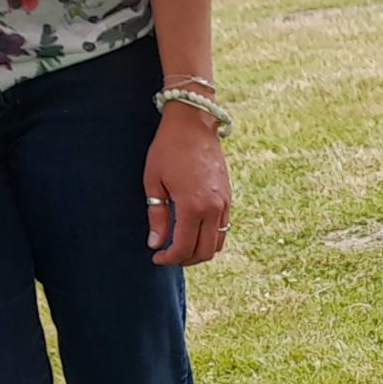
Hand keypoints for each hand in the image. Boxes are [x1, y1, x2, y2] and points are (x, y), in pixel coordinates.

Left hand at [145, 101, 230, 266]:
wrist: (194, 124)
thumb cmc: (168, 149)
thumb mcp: (154, 182)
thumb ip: (156, 216)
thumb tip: (155, 244)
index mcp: (192, 206)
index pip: (183, 247)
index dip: (169, 258)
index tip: (156, 257)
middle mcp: (212, 209)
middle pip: (203, 252)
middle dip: (184, 260)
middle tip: (168, 255)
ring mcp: (224, 205)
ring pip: (216, 244)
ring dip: (199, 251)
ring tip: (180, 246)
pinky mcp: (228, 199)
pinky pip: (222, 229)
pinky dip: (209, 237)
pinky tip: (192, 231)